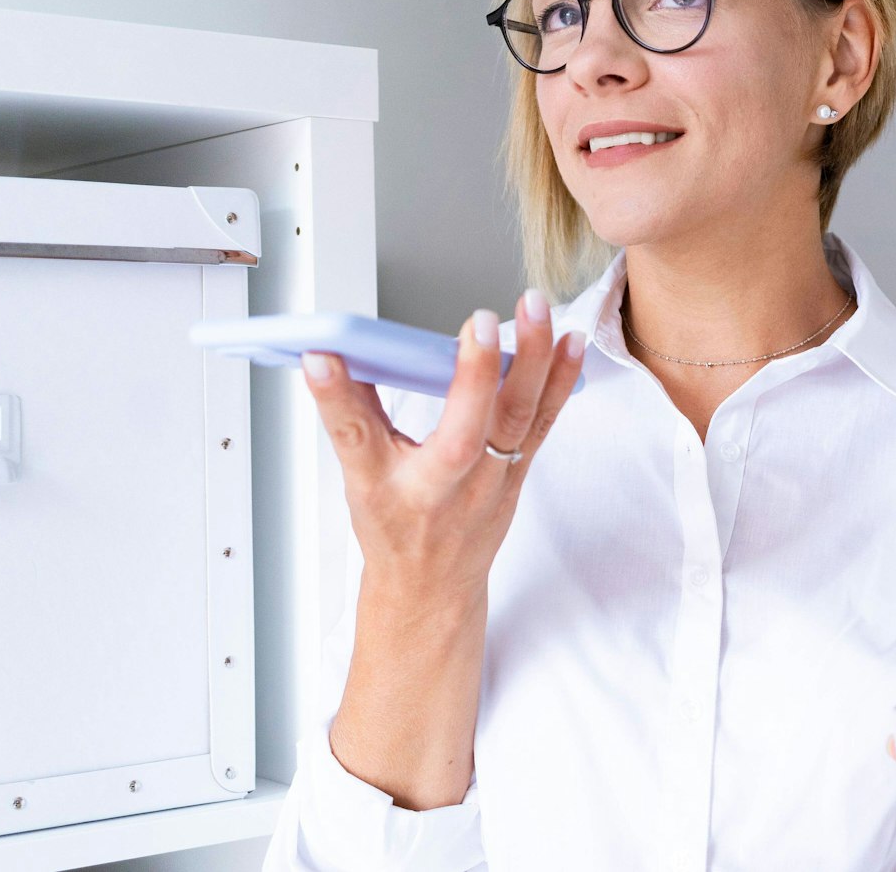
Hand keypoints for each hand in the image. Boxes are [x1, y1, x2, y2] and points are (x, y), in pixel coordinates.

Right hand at [300, 292, 586, 598]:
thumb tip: (325, 357)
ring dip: (532, 362)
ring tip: (536, 310)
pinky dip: (559, 380)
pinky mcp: (519, 469)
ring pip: (515, 420)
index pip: (361, 439)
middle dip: (474, 373)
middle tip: (478, 319)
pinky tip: (571, 342)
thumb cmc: (395, 530)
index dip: (341, 397)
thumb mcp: (358, 479)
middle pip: (463, 431)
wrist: (433, 586)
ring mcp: (491, 481)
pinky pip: (542, 421)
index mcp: (391, 490)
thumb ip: (347, 416)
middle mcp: (445, 489)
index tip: (326, 353)